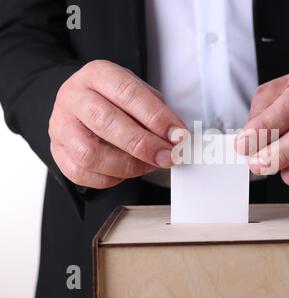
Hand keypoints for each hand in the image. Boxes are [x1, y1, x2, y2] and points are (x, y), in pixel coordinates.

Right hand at [49, 60, 185, 188]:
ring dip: (127, 166)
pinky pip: (81, 173)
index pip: (128, 94)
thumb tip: (175, 138)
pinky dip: (110, 178)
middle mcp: (74, 97)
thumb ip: (156, 112)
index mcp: (98, 74)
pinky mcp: (57, 151)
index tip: (177, 135)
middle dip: (143, 144)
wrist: (80, 103)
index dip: (156, 118)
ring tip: (148, 165)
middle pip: (106, 122)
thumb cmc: (114, 99)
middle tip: (167, 156)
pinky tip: (126, 171)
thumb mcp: (138, 92)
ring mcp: (61, 125)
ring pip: (90, 154)